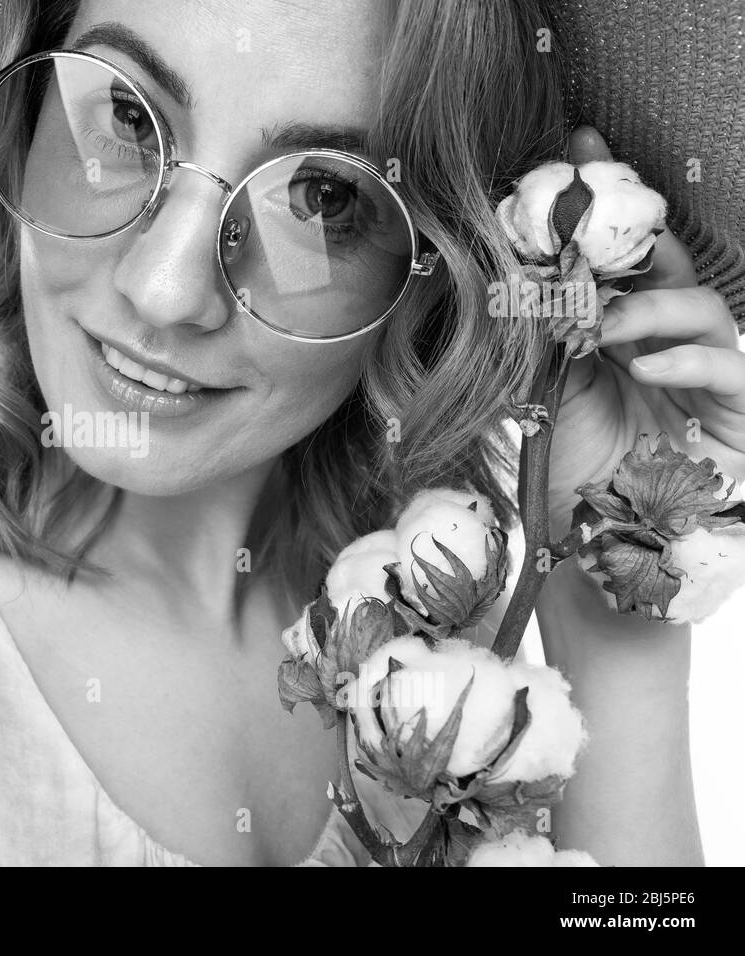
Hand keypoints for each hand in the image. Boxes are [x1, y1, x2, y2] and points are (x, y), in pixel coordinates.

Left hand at [545, 126, 744, 538]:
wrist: (607, 552)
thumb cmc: (577, 474)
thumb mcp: (543, 398)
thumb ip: (540, 341)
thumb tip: (512, 282)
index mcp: (622, 331)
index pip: (619, 256)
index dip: (603, 203)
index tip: (574, 146)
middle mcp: (670, 340)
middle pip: (670, 261)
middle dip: (634, 222)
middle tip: (594, 181)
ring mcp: (711, 372)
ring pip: (703, 307)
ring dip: (650, 306)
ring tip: (603, 326)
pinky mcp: (742, 411)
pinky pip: (731, 368)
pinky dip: (686, 361)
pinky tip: (646, 365)